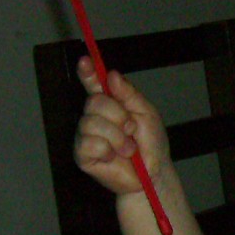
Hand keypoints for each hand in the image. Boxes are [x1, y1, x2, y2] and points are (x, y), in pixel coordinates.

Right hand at [73, 57, 168, 196]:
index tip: (85, 60)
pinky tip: (113, 157)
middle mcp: (95, 116)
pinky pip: (89, 143)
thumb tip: (111, 75)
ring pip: (91, 123)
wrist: (152, 174)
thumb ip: (129, 94)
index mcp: (111, 104)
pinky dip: (107, 150)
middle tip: (131, 129)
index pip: (93, 84)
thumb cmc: (150, 144)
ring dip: (116, 136)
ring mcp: (86, 135)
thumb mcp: (146, 113)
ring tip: (127, 148)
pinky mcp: (82, 154)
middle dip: (118, 115)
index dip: (87, 72)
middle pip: (94, 102)